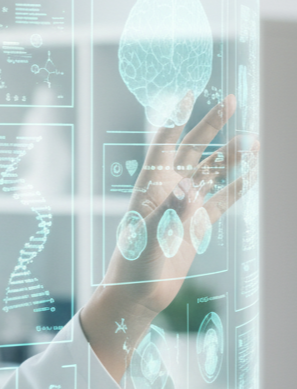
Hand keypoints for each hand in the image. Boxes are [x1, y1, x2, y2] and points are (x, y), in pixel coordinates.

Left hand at [80, 94, 257, 381]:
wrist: (138, 295)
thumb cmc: (134, 267)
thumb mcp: (150, 239)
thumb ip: (169, 214)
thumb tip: (189, 189)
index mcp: (150, 187)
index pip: (163, 144)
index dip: (176, 118)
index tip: (188, 93)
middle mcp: (167, 190)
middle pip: (192, 149)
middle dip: (211, 125)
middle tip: (232, 101)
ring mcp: (183, 206)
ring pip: (211, 172)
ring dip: (231, 155)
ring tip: (251, 136)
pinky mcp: (196, 225)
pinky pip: (222, 200)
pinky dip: (237, 186)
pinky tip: (253, 172)